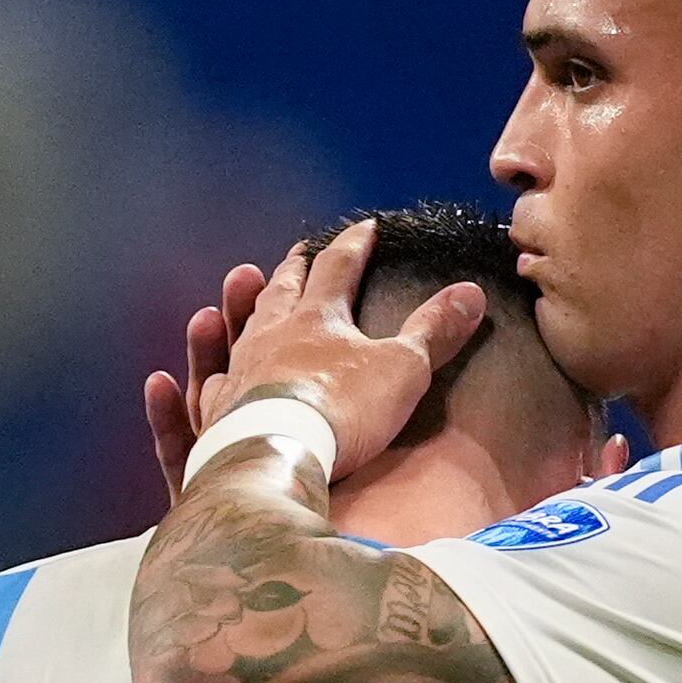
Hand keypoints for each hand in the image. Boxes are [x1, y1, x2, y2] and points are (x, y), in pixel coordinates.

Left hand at [159, 224, 485, 494]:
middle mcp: (271, 335)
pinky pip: (210, 383)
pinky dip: (211, 368)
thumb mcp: (403, 369)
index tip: (365, 226)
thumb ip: (434, 330)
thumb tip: (471, 291)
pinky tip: (212, 372)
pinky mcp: (218, 412)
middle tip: (297, 254)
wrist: (276, 456)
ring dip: (246, 305)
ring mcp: (239, 371)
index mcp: (318, 319)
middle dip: (294, 270)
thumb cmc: (342, 410)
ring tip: (248, 291)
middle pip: (282, 291)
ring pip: (241, 327)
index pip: (338, 268)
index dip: (354, 245)